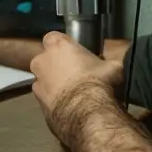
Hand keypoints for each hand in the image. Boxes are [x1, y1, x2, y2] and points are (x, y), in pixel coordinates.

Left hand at [29, 30, 122, 150]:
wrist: (87, 113)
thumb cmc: (97, 82)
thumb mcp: (112, 67)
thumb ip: (107, 63)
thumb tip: (114, 67)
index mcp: (57, 46)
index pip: (54, 38)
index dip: (64, 47)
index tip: (74, 54)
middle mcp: (42, 62)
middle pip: (45, 61)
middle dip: (57, 67)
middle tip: (76, 76)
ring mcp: (37, 85)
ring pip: (44, 82)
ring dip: (55, 87)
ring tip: (74, 96)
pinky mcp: (39, 105)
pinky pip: (47, 101)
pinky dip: (56, 104)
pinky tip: (71, 109)